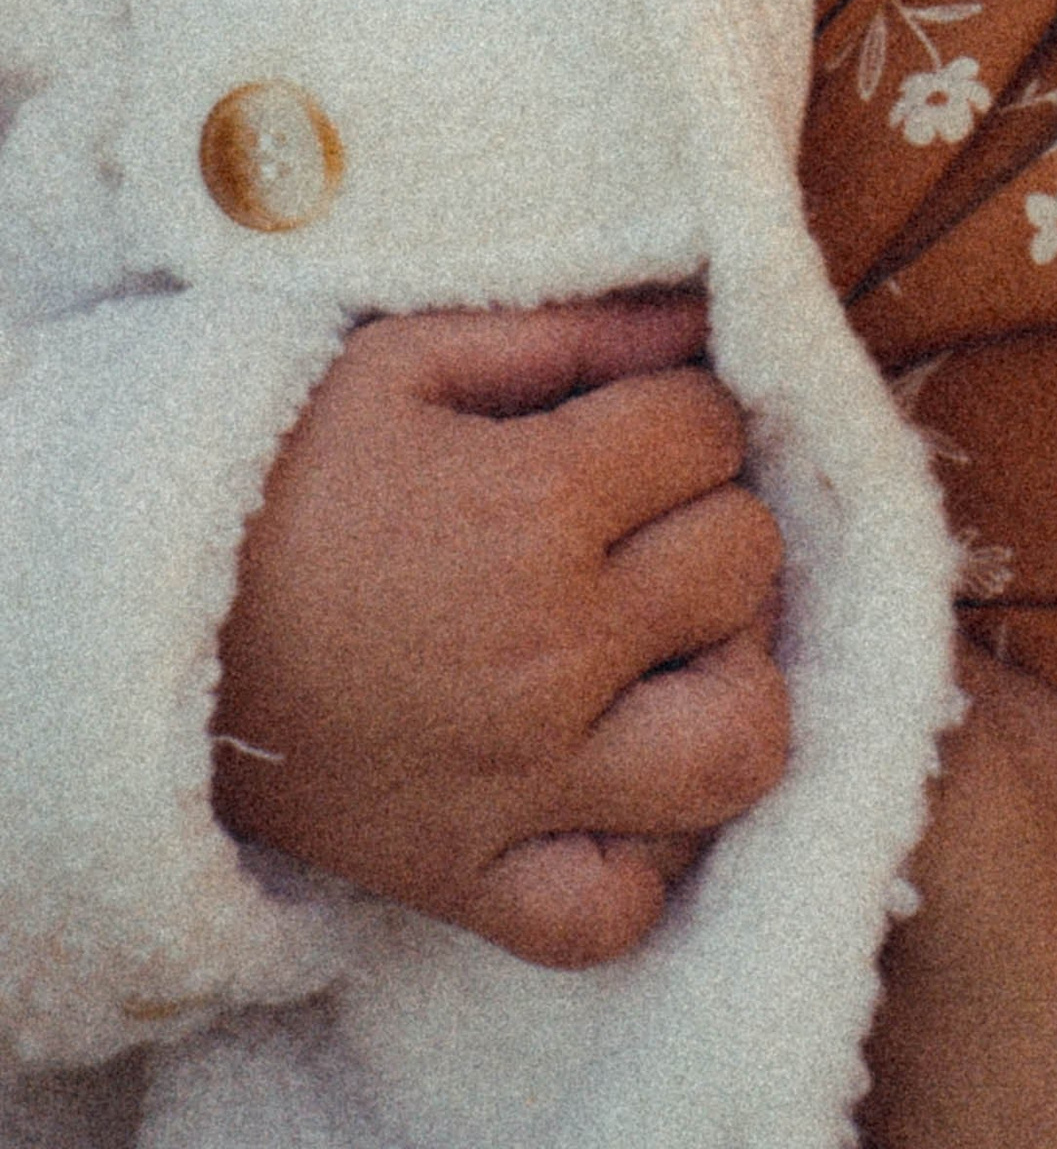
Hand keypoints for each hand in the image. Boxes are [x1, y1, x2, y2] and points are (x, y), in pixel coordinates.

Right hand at [210, 292, 788, 967]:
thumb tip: (701, 318)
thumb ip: (573, 328)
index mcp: (534, 508)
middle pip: (746, 563)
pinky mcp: (475, 883)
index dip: (680, 413)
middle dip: (709, 520)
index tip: (624, 430)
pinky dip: (641, 853)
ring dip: (726, 680)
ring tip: (662, 650)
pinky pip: (624, 905)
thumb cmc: (284, 476)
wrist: (143, 628)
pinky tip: (615, 779)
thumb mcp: (406, 359)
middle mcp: (549, 652)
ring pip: (743, 741)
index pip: (714, 431)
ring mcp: (522, 783)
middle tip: (638, 526)